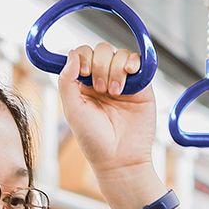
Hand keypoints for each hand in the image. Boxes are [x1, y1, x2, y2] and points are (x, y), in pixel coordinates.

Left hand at [59, 44, 155, 189]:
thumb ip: (67, 81)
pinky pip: (138, 62)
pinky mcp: (141, 86)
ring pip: (119, 54)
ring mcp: (123, 81)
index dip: (83, 57)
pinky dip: (133, 62)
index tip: (85, 73)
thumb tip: (71, 54)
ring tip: (115, 93)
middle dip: (100, 65)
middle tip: (101, 90)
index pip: (82, 54)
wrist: (120, 158)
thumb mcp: (72, 110)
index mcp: (84, 84)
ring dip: (115, 69)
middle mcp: (103, 79)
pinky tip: (129, 74)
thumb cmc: (94, 140)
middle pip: (101, 50)